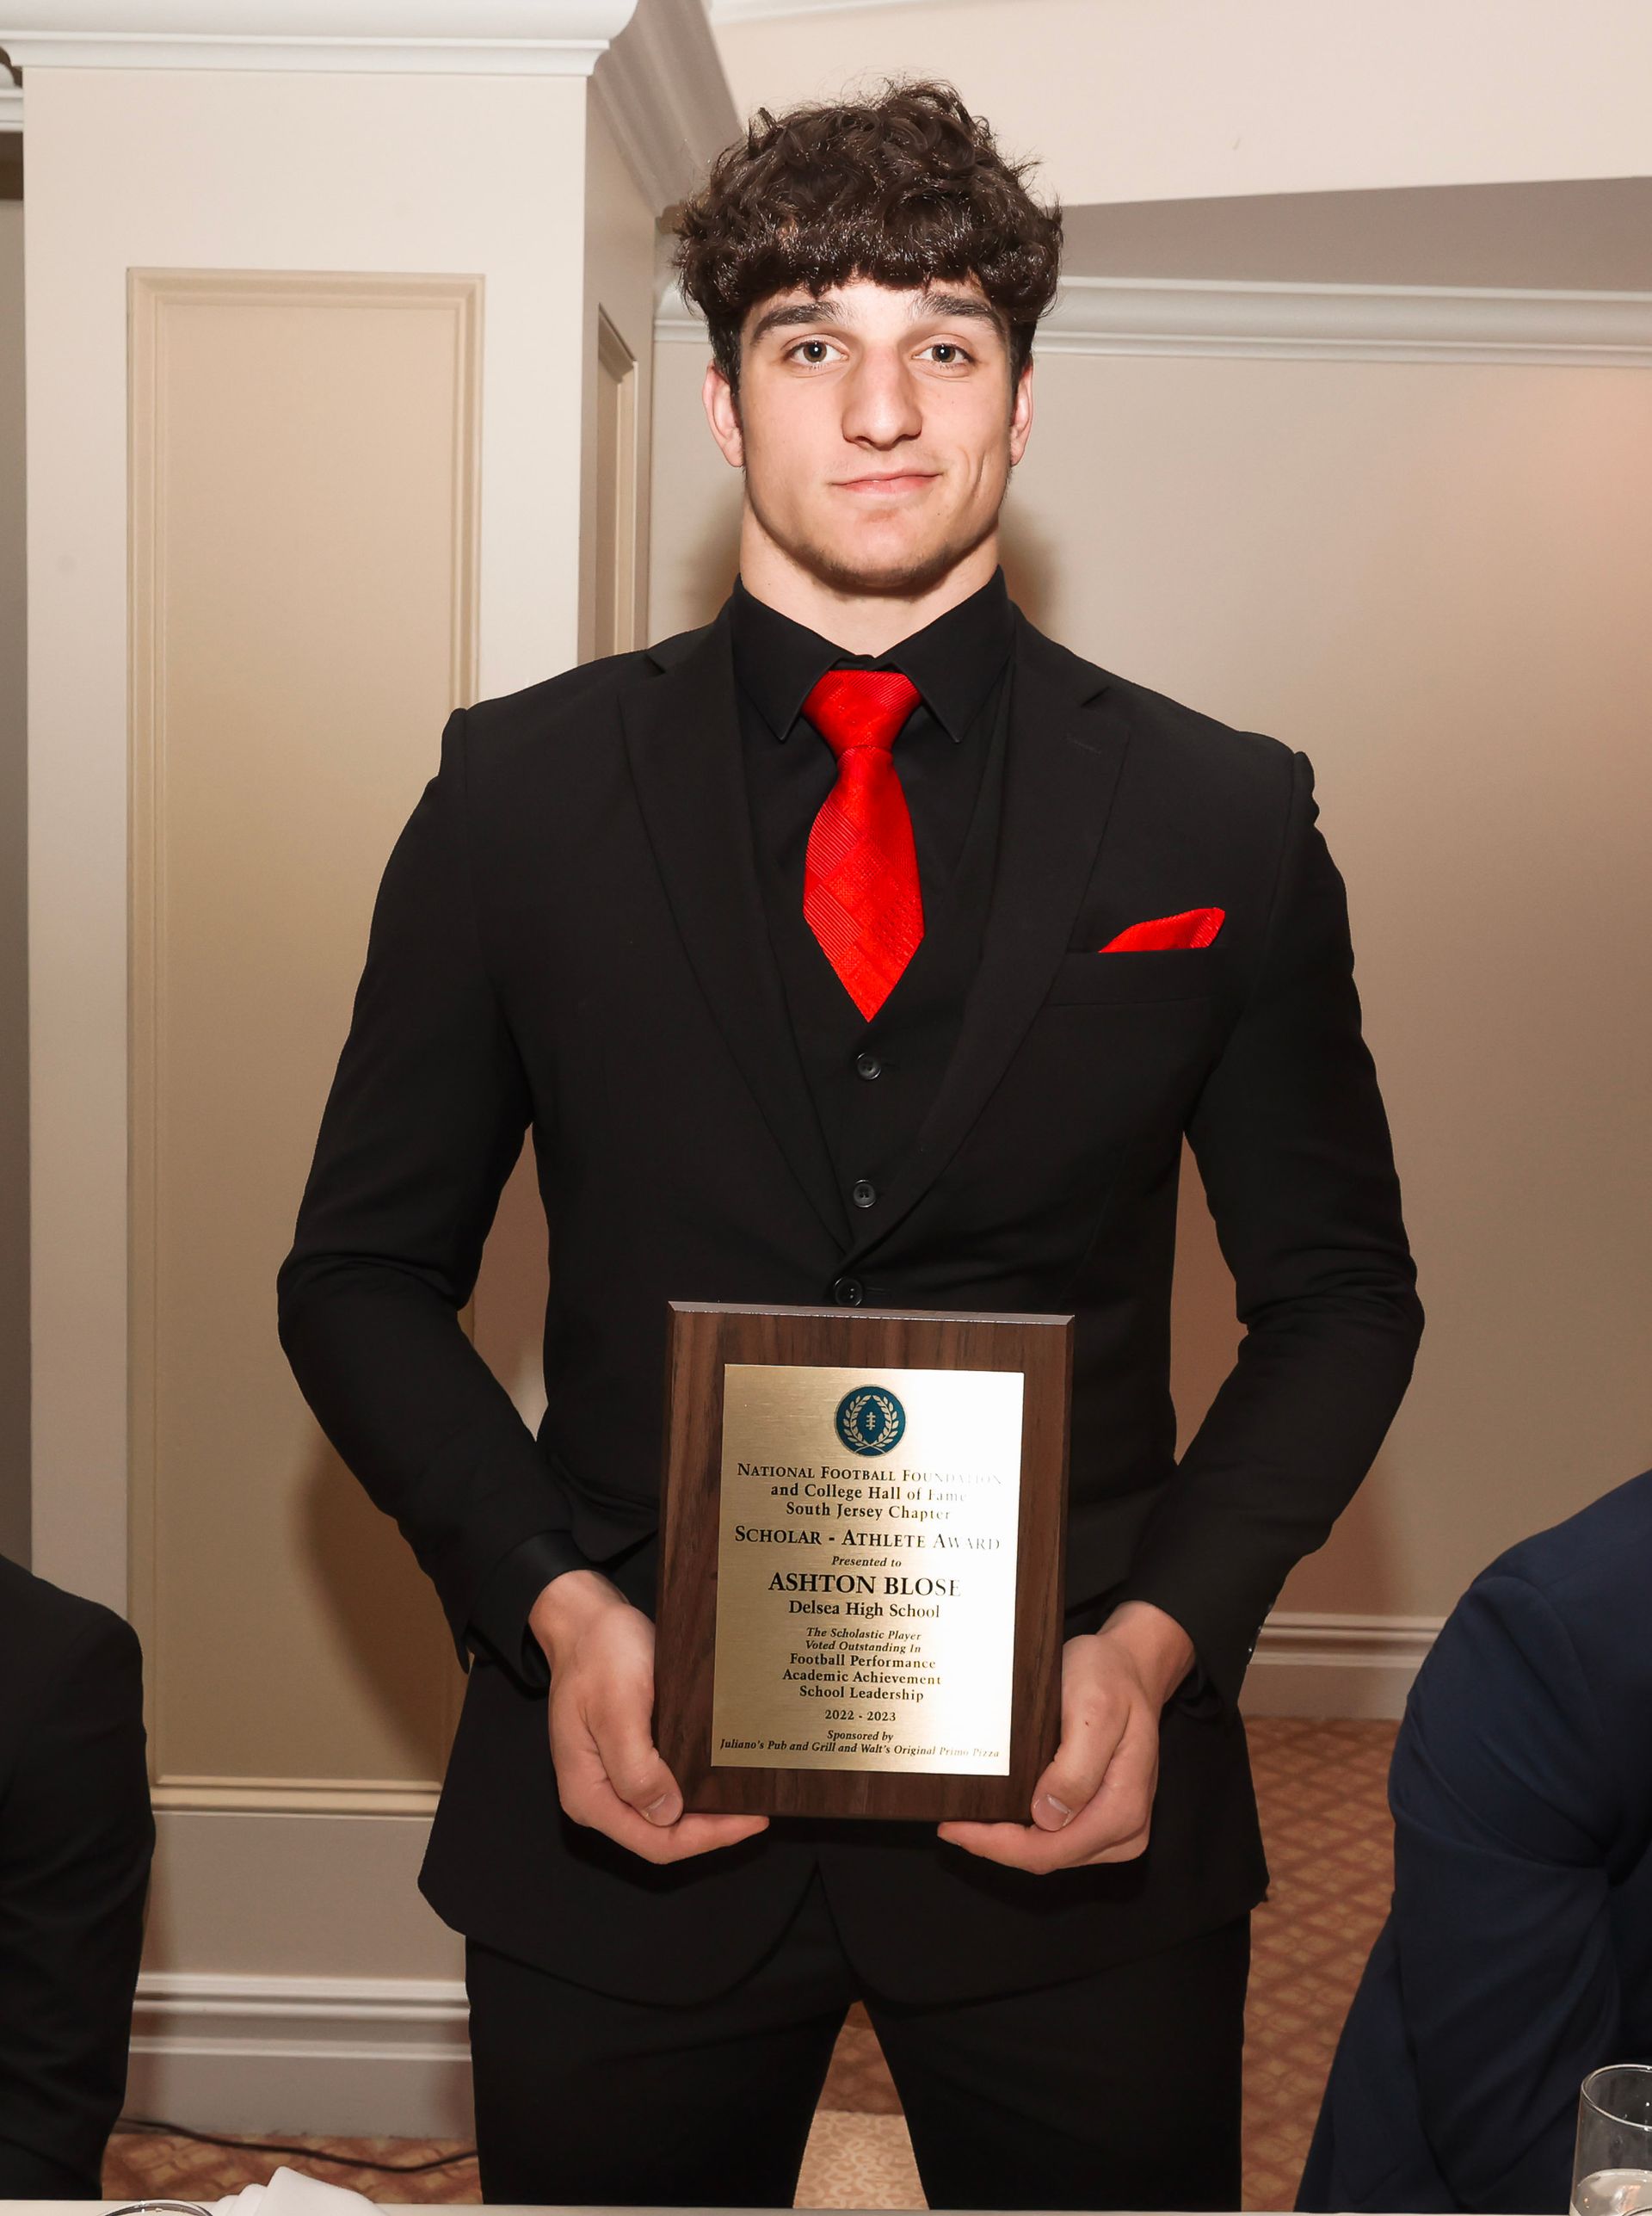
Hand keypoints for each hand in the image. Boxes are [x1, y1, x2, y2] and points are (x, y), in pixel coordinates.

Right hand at [530, 1570, 768, 1865]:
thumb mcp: (618, 1706)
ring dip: (705, 1815)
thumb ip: (635, 1766)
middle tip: (757, 1811)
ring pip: (665, 1818)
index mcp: (588, 1794)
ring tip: (746, 1800)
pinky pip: (663, 1791)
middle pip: (661, 1836)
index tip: (749, 1821)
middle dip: (711, 1830)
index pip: (653, 1842)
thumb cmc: (599, 1655)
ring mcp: (611, 1780)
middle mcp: (597, 1796)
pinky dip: (693, 1792)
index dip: (706, 1838)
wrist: (586, 1622)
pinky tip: (719, 1779)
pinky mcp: (626, 1761)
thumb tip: (666, 1814)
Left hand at [936, 1600, 1193, 1874]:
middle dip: (996, 1845)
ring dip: (1008, 1841)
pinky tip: (999, 1814)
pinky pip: (1058, 1840)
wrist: (1128, 1667)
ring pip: (1050, 1853)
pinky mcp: (1104, 1820)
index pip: (1050, 1849)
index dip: (997, 1845)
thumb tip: (1047, 1816)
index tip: (954, 1828)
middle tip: (950, 1822)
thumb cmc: (1110, 1679)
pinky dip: (1026, 1832)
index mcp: (1123, 1807)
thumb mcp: (1094, 1709)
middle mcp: (1125, 1829)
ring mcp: (1117, 1829)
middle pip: (1047, 1857)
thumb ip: (1077, 1767)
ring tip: (969, 1818)